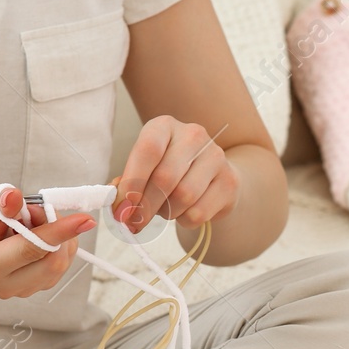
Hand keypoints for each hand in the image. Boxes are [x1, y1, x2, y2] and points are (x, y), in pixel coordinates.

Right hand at [0, 180, 94, 298]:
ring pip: (59, 265)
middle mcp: (1, 284)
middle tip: (40, 208)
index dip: (59, 232)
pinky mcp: (32, 286)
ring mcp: (19, 289)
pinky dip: (59, 244)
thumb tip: (14, 199)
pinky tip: (40, 230)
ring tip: (33, 217)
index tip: (85, 219)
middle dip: (58, 231)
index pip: (31, 250)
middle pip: (51, 264)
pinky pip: (59, 266)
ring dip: (59, 237)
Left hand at [114, 116, 240, 234]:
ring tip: (164, 211)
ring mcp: (215, 157)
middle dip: (145, 206)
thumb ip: (128, 183)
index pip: (148, 150)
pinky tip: (183, 213)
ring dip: (167, 213)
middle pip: (165, 178)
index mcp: (165, 126)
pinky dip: (184, 221)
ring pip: (184, 197)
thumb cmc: (170, 172)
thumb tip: (118, 205)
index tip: (122, 207)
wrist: (212, 177)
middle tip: (134, 223)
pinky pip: (199, 212)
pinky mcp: (229, 181)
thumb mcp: (145, 169)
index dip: (133, 181)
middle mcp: (193, 136)